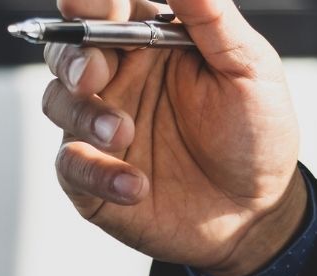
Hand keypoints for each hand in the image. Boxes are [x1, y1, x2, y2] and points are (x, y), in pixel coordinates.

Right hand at [44, 0, 306, 275]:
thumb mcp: (249, 67)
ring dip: (84, 114)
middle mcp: (119, 78)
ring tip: (124, 134)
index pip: (106, 8)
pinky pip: (72, 167)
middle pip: (67, 49)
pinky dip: (96, 173)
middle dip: (72, 56)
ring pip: (58, 101)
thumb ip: (210, 16)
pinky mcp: (94, 178)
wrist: (258, 213)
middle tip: (93, 73)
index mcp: (149, 42)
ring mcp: (100, 129)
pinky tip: (135, 185)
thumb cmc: (255, 133)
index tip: (97, 5)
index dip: (92, 2)